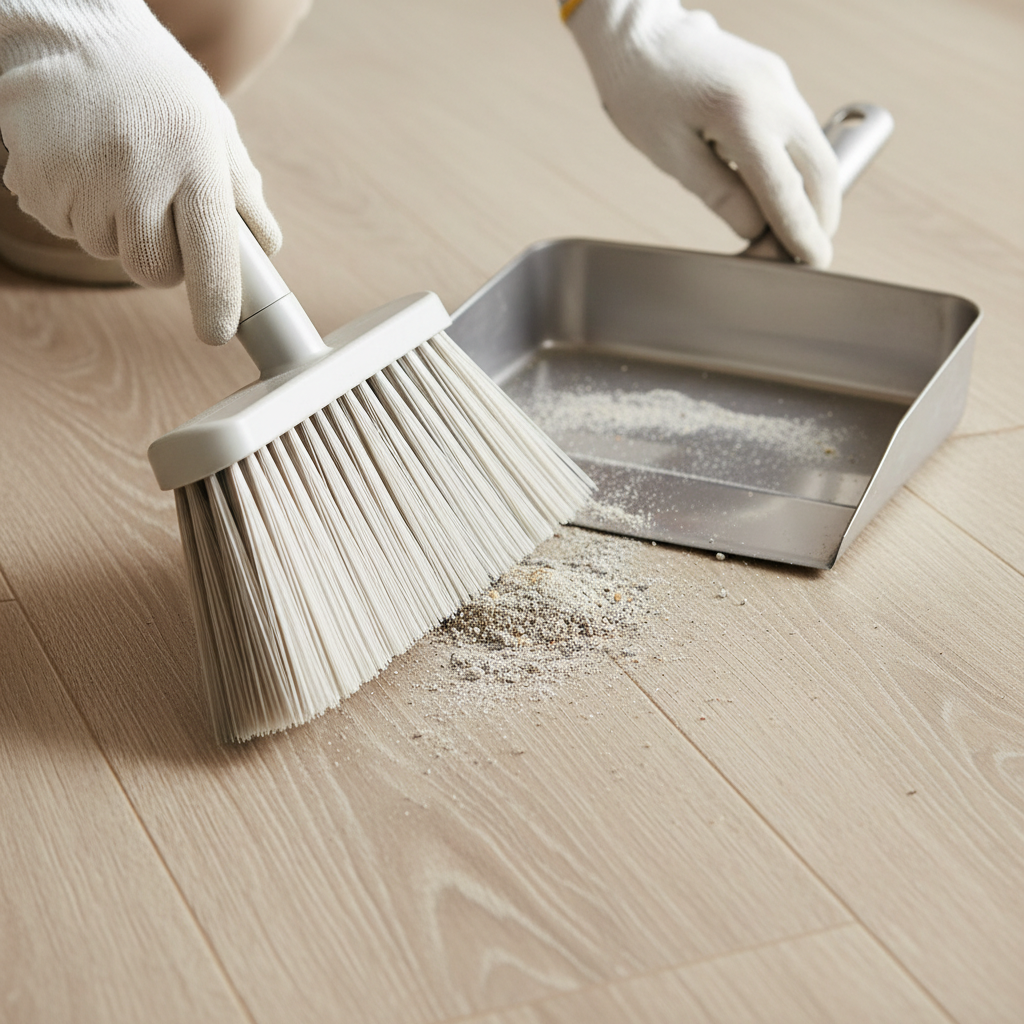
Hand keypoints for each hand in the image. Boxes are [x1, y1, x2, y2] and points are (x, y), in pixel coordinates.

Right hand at [0, 0, 280, 341]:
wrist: (68, 34)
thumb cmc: (154, 85)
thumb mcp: (210, 125)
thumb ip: (240, 190)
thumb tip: (266, 248)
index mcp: (194, 161)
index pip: (212, 254)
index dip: (216, 301)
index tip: (217, 333)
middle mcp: (140, 174)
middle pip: (154, 271)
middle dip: (162, 260)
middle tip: (160, 214)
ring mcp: (84, 181)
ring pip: (107, 251)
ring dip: (116, 229)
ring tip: (115, 171)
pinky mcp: (38, 183)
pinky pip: (66, 229)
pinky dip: (77, 210)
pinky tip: (82, 165)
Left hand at [567, 0, 839, 265]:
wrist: (640, 33)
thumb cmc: (642, 93)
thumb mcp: (672, 156)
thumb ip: (720, 194)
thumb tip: (755, 229)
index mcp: (742, 115)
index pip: (784, 190)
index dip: (800, 233)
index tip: (812, 263)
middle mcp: (774, 95)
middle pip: (820, 172)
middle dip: (819, 219)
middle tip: (806, 256)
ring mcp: (781, 84)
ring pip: (818, 152)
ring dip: (813, 196)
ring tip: (792, 232)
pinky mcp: (778, 80)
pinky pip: (802, 133)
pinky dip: (799, 170)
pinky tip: (780, 194)